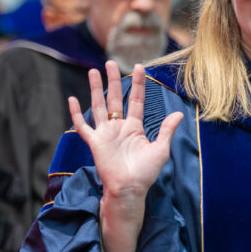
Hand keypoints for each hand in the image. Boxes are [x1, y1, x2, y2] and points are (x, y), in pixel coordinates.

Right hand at [68, 61, 182, 251]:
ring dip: (95, 89)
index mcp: (134, 127)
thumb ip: (166, 130)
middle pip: (114, 98)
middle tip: (110, 62)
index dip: (137, 84)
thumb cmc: (146, 173)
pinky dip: (76, 113)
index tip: (139, 67)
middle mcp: (118, 127)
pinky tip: (72, 99)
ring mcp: (105, 133)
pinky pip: (83, 126)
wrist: (130, 189)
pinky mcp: (94, 142)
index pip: (135, 100)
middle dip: (113, 80)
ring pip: (98, 106)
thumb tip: (178, 114)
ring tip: (93, 71)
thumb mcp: (160, 149)